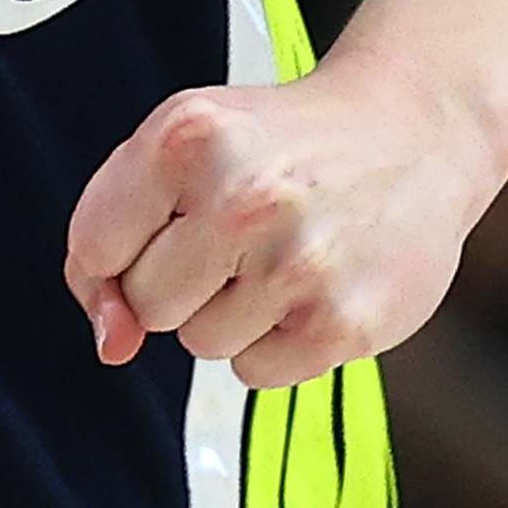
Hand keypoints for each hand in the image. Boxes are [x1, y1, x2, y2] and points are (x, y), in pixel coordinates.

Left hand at [64, 53, 495, 382]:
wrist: (413, 135)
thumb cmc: (280, 145)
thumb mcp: (182, 146)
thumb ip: (112, 236)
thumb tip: (112, 344)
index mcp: (188, 136)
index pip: (93, 248)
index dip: (124, 247)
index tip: (172, 217)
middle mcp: (243, 197)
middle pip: (147, 304)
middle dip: (181, 279)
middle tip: (241, 230)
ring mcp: (298, 265)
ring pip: (201, 343)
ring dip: (232, 312)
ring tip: (283, 251)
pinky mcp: (342, 323)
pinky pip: (255, 372)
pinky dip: (276, 341)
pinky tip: (314, 284)